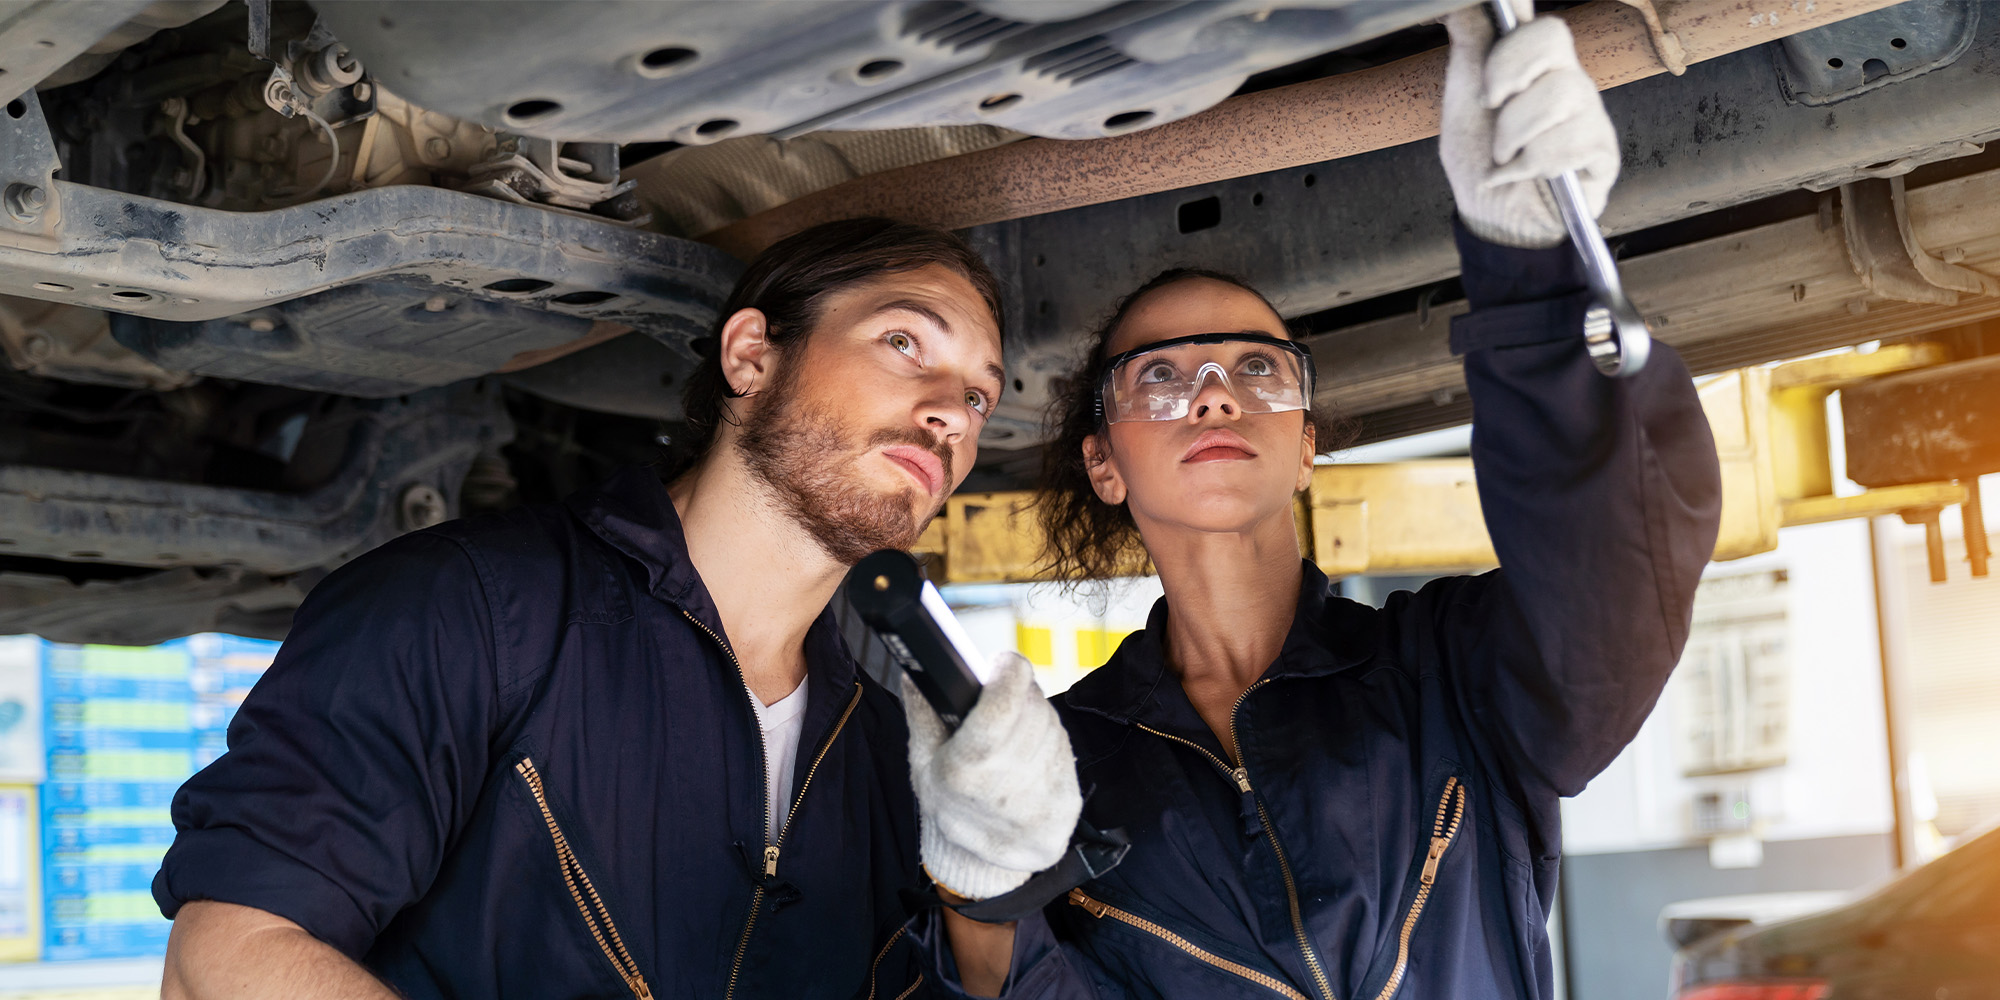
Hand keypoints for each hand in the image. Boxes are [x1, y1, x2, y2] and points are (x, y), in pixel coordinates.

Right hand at [902, 652, 1081, 899]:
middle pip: (1028, 705)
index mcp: (965, 771)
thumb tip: (915, 671)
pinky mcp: (1068, 804)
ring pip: (1050, 723)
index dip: (1006, 671)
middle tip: (1001, 697)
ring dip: (1034, 715)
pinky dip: (1049, 741)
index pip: (1002, 701)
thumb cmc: (951, 805)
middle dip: (1016, 692)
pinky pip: (1065, 748)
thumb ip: (923, 713)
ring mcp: (1042, 796)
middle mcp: (1007, 785)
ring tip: (1012, 731)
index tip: (999, 662)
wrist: (985, 866)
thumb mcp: (922, 764)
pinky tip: (1030, 753)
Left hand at [1439, 0, 1619, 247]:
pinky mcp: (1603, 150)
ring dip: (1515, 134)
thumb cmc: (1479, 158)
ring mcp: (1589, 113)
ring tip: (1503, 156)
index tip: (1487, 88)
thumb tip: (1458, 4)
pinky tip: (1524, 175)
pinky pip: (1577, 140)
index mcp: (1535, 63)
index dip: (1513, 48)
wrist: (1490, 219)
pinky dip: (1534, 164)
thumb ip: (1470, 43)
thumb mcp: (1461, 98)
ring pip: (1561, 93)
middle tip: (1490, 113)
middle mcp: (1567, 79)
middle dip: (1508, 80)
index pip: (1542, 26)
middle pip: (1556, 41)